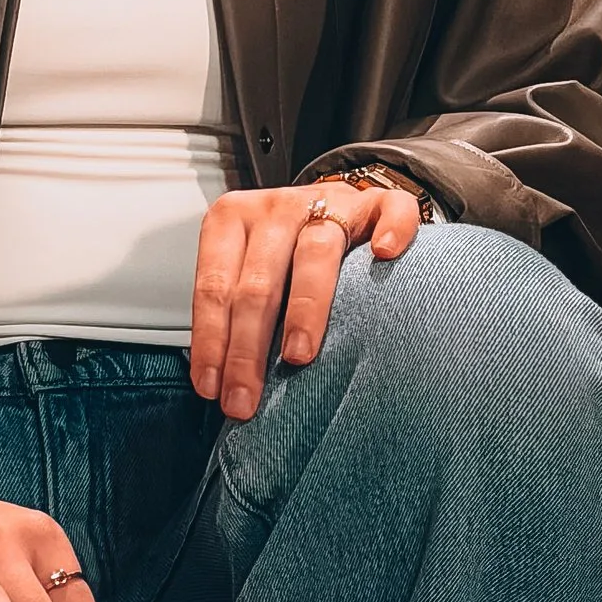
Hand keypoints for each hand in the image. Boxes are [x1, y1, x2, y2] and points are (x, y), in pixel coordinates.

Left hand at [190, 177, 426, 420]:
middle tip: (245, 399)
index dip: (211, 340)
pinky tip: (384, 255)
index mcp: (232, 220)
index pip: (214, 286)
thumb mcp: (245, 269)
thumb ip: (231, 310)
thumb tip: (216, 382)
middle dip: (247, 350)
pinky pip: (390, 211)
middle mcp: (277, 208)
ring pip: (315, 254)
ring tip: (298, 356)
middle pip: (258, 283)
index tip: (210, 388)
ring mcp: (330, 203)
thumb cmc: (285, 251)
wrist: (333, 206)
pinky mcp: (378, 203)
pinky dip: (390, 230)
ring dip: (305, 309)